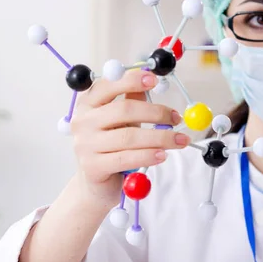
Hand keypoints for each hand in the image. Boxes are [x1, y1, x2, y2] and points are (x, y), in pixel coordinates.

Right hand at [69, 69, 189, 210]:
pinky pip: (126, 158)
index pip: (108, 86)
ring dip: (160, 137)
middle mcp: (83, 121)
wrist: (95, 183)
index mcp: (88, 104)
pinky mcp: (93, 166)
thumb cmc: (111, 146)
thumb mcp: (121, 120)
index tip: (154, 80)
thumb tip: (151, 78)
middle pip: (123, 110)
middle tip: (176, 118)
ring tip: (179, 140)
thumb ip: (132, 99)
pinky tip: (162, 155)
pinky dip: (148, 156)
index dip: (131, 80)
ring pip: (129, 137)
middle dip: (156, 113)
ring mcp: (85, 145)